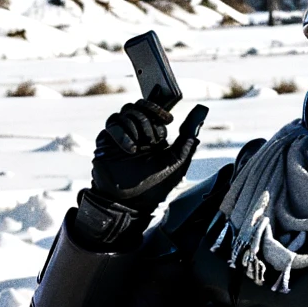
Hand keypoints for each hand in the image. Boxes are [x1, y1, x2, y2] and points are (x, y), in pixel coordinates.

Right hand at [90, 100, 208, 215]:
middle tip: (153, 140)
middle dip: (148, 120)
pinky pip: (112, 124)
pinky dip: (122, 134)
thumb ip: (188, 135)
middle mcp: (135, 131)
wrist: (130, 200)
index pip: (152, 107)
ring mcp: (120, 134)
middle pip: (138, 106)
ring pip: (125, 112)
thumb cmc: (154, 182)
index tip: (169, 119)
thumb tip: (201, 110)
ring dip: (135, 127)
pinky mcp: (106, 140)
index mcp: (152, 132)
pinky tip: (130, 149)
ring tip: (140, 148)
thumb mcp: (176, 159)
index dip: (159, 108)